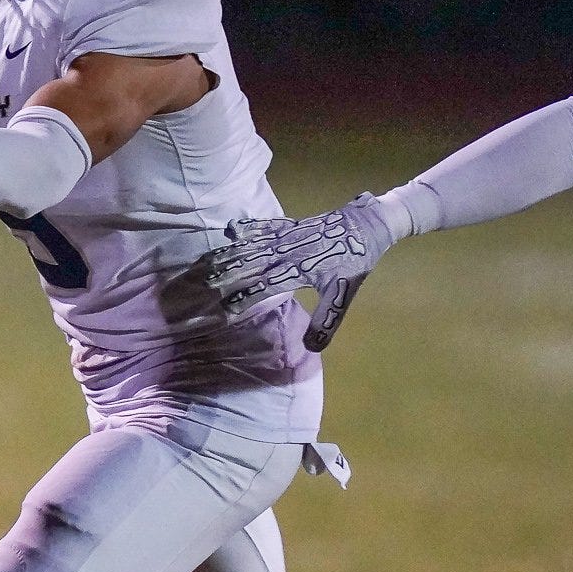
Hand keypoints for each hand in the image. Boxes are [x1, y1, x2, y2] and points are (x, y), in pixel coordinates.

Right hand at [205, 193, 396, 348]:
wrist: (367, 225)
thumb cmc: (355, 261)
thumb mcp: (343, 294)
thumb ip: (326, 320)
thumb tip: (311, 347)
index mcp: (298, 270)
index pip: (265, 286)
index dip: (245, 297)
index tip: (226, 308)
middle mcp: (287, 252)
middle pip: (251, 263)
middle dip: (228, 273)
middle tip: (205, 283)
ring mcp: (287, 236)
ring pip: (253, 245)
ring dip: (230, 252)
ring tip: (208, 261)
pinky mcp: (290, 225)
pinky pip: (264, 225)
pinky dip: (247, 227)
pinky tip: (231, 229)